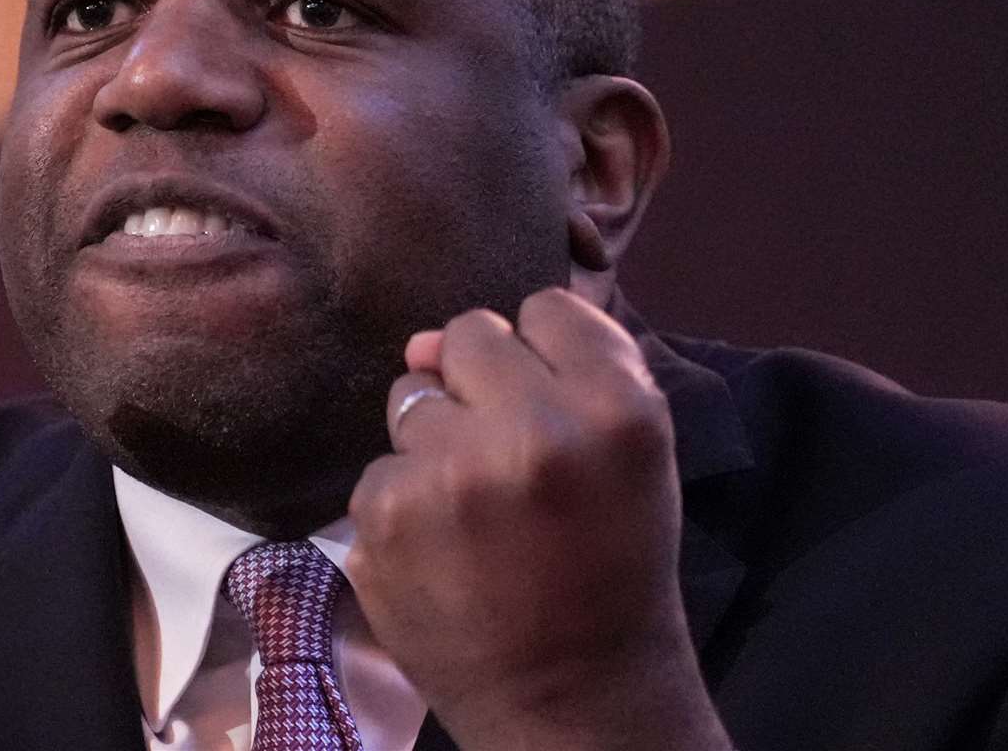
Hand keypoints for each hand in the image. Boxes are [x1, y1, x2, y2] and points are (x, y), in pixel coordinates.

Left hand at [345, 288, 729, 750]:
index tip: (551, 405)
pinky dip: (402, 501)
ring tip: (475, 510)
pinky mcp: (385, 517)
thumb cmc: (608, 565)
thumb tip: (424, 342)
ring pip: (411, 397)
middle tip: (505, 456)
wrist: (571, 697)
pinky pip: (379, 467)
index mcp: (614, 410)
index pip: (546, 309)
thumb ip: (556, 371)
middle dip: (479, 384)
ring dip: (435, 441)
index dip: (543, 355)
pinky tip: (442, 549)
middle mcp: (532, 431)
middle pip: (467, 334)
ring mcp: (449, 474)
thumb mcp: (628, 458)